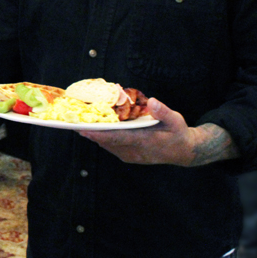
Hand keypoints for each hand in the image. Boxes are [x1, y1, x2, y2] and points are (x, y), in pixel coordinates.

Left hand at [79, 98, 197, 165]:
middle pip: (107, 142)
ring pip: (107, 145)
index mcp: (145, 142)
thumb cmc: (177, 133)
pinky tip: (93, 127)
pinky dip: (101, 137)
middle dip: (90, 132)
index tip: (84, 129)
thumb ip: (163, 111)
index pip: (118, 138)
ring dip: (94, 134)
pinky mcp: (127, 156)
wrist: (183, 152)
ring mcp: (129, 156)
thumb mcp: (175, 120)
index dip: (100, 134)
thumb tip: (152, 101)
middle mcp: (134, 152)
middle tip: (73, 121)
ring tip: (78, 122)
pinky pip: (110, 146)